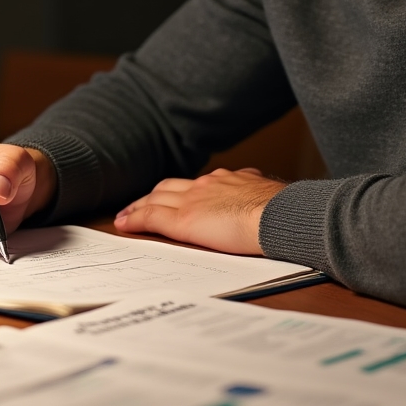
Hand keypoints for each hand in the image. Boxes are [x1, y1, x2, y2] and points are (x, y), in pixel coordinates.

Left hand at [113, 168, 284, 254]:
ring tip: (125, 215)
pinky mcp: (184, 220)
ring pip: (156, 199)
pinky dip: (135, 218)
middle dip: (153, 195)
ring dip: (138, 206)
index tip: (172, 196)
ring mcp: (193, 200)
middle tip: (139, 205)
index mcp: (227, 180)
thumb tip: (263, 192)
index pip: (196, 184)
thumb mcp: (267, 194)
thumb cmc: (282, 211)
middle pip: (170, 187)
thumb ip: (257, 192)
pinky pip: (151, 216)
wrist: (278, 215)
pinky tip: (123, 224)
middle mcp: (206, 185)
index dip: (180, 191)